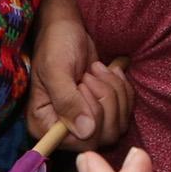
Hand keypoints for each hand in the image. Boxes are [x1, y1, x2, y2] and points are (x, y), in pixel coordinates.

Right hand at [28, 15, 132, 150]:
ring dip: (114, 92)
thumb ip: (68, 101)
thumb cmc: (55, 45)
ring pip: (116, 126)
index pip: (77, 142)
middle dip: (104, 99)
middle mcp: (64, 131)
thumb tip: (86, 131)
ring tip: (97, 69)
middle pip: (101, 137)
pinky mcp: (102, 112)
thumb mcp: (57, 69)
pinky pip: (125, 113)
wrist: (67, 28)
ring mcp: (85, 122)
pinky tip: (110, 70)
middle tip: (90, 73)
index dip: (91, 115)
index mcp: (44, 125)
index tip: (83, 84)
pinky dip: (123, 89)